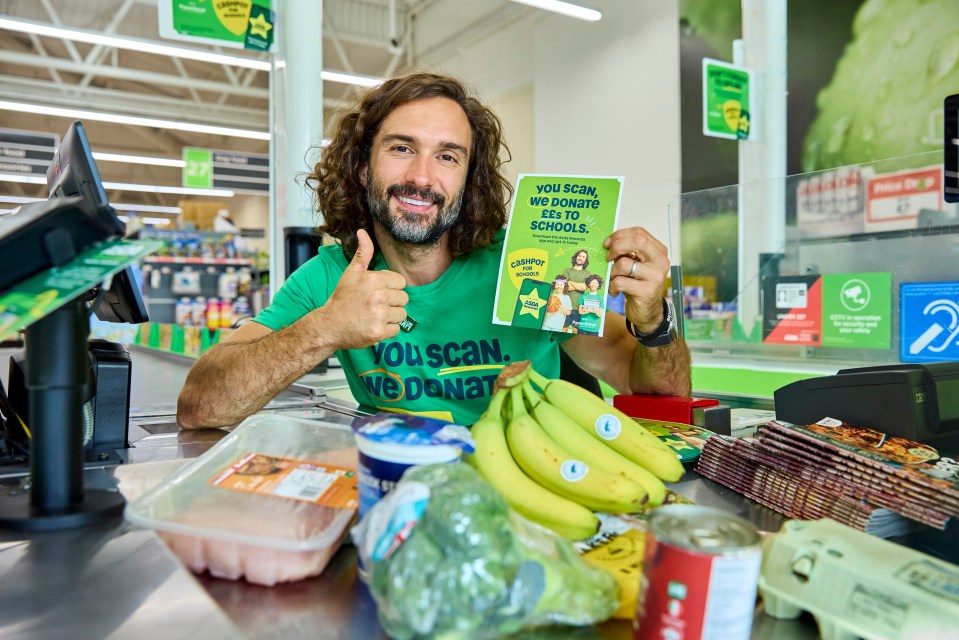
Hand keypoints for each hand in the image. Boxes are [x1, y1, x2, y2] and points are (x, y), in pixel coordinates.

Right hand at [316, 229, 408, 348]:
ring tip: (374, 316)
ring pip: (402, 314)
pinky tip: (373, 326)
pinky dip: (387, 330)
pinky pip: (396, 329)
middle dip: (392, 303)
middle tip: (375, 306)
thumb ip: (363, 253)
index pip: (401, 282)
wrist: (329, 325)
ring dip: (391, 317)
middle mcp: (378, 296)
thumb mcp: (351, 273)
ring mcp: (379, 315)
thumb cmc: (342, 298)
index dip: (391, 288)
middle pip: (404, 298)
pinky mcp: (379, 332)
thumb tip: (363, 231)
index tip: (378, 292)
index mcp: (373, 280)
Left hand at [604, 226, 668, 333]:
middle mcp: (660, 261)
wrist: (648, 312)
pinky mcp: (647, 291)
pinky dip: (612, 286)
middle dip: (616, 246)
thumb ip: (627, 252)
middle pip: (637, 241)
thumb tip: (608, 243)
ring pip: (624, 264)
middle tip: (608, 257)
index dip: (620, 235)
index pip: (639, 233)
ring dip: (612, 271)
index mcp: (659, 251)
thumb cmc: (638, 285)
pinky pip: (620, 282)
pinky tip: (615, 291)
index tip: (607, 243)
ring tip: (613, 279)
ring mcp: (655, 277)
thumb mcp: (635, 265)